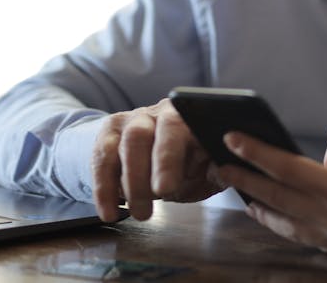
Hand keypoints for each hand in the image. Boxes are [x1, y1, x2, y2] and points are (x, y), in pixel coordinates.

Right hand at [89, 98, 220, 220]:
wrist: (165, 152)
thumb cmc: (195, 163)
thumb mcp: (210, 168)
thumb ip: (218, 169)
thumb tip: (224, 171)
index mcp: (186, 116)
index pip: (175, 128)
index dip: (167, 157)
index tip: (165, 188)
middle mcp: (156, 112)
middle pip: (140, 135)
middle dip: (141, 173)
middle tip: (148, 209)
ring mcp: (131, 120)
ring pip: (120, 146)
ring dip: (127, 184)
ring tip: (140, 215)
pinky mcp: (110, 134)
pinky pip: (101, 159)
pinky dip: (103, 189)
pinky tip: (109, 213)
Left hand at [218, 131, 326, 262]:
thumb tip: (325, 154)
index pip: (285, 167)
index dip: (255, 152)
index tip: (231, 138)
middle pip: (276, 197)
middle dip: (245, 179)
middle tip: (219, 164)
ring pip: (285, 223)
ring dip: (258, 204)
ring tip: (238, 189)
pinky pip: (303, 236)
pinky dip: (281, 223)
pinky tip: (271, 213)